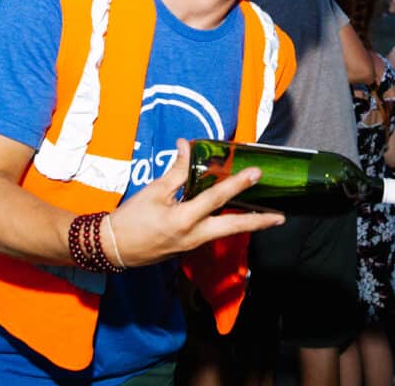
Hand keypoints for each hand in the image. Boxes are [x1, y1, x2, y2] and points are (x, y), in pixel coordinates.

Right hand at [107, 139, 284, 267]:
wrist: (114, 248)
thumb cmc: (131, 218)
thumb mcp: (153, 192)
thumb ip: (176, 171)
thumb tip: (185, 146)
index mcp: (183, 219)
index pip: (216, 198)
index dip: (237, 184)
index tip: (256, 174)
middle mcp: (193, 235)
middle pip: (232, 227)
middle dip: (258, 222)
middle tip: (280, 217)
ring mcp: (192, 245)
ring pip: (225, 233)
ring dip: (246, 224)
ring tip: (267, 217)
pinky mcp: (188, 248)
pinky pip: (213, 234)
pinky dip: (227, 225)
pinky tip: (236, 217)